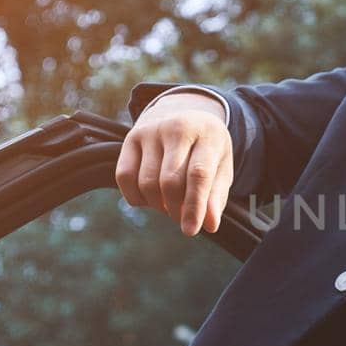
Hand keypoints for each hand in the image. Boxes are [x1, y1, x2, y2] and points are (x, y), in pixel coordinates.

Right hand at [115, 93, 233, 234]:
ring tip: (170, 206)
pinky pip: (124, 177)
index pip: (198, 175)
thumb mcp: (221, 168)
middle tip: (182, 219)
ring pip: (147, 182)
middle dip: (175, 209)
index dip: (194, 207)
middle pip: (170, 181)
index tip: (191, 231)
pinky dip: (136, 197)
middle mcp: (177, 128)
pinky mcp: (131, 137)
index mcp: (207, 135)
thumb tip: (209, 226)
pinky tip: (150, 198)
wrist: (184, 114)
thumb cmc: (207, 150)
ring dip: (158, 205)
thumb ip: (216, 196)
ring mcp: (151, 131)